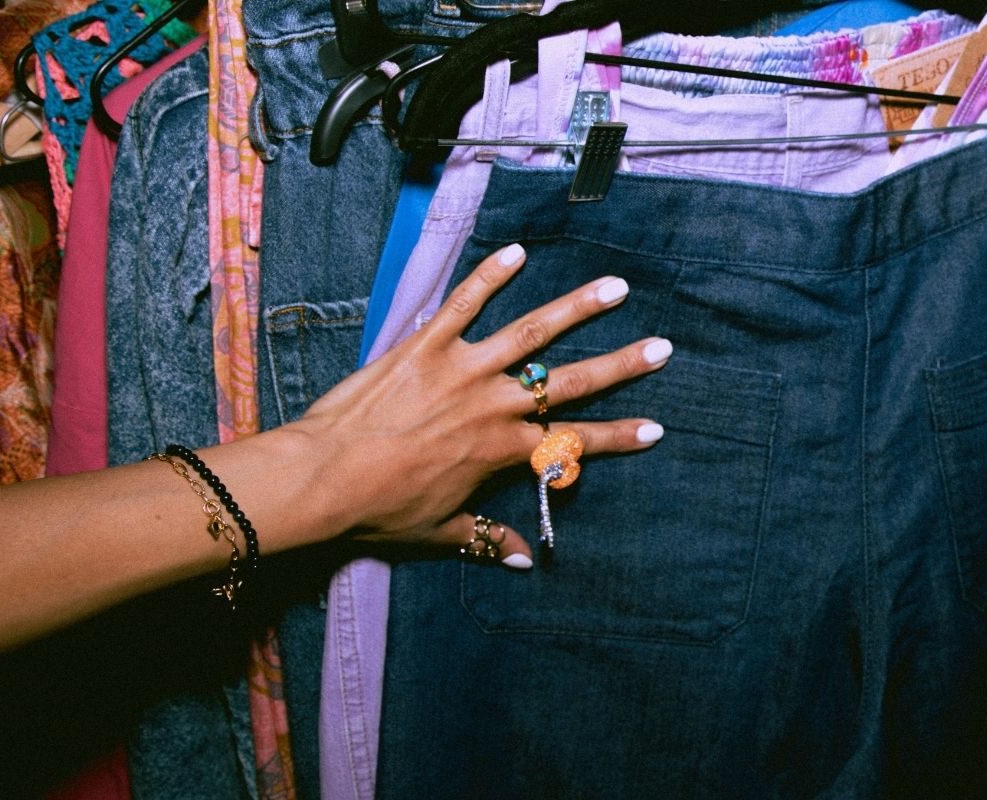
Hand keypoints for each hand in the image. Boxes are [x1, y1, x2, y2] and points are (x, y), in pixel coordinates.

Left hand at [282, 243, 671, 565]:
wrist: (324, 477)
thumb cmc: (381, 508)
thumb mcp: (440, 530)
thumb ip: (484, 536)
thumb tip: (520, 561)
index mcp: (503, 450)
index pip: (574, 443)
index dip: (617, 437)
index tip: (655, 428)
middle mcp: (495, 404)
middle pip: (572, 381)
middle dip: (623, 365)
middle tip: (662, 347)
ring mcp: (463, 368)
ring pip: (533, 332)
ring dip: (578, 308)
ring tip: (615, 287)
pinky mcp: (426, 345)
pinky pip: (464, 303)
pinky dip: (490, 275)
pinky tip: (517, 251)